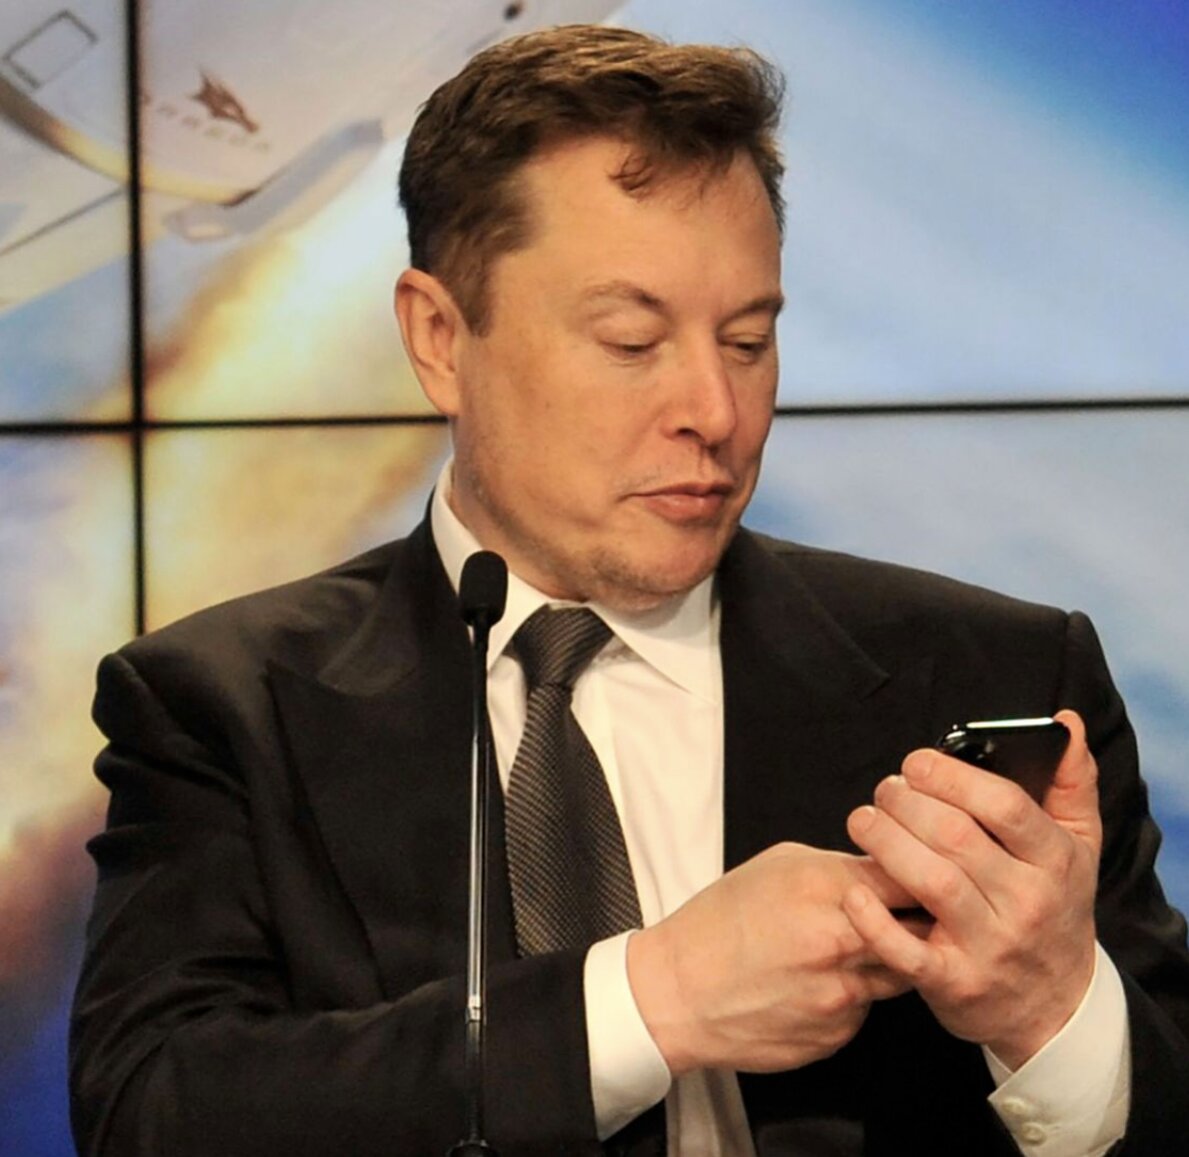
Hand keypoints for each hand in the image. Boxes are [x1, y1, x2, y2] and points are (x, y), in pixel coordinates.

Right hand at [626, 841, 919, 1074]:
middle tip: (906, 914)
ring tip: (847, 949)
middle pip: (920, 931)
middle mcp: (842, 942)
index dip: (925, 876)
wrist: (679, 991)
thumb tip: (885, 873)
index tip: (928, 876)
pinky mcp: (837, 1034)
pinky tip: (816, 985)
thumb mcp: (778, 866)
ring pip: (901, 974)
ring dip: (890, 960)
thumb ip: (840, 868)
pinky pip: (866, 1010)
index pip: (912, 877)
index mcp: (827, 888)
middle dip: (919, 921)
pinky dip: (853, 995)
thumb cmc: (720, 922)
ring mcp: (843, 995)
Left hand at [843, 709, 1101, 1068]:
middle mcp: (1026, 903)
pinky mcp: (954, 984)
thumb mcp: (1079, 846)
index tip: (915, 762)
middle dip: (906, 803)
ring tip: (862, 820)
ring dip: (885, 842)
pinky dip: (874, 921)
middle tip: (883, 789)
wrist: (1056, 1009)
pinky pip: (907, 952)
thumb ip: (1072, 782)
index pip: (1005, 805)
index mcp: (1055, 862)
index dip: (951, 776)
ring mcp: (990, 946)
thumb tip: (1065, 721)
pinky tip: (853, 892)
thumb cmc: (1055, 908)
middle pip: (956, 837)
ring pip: (931, 881)